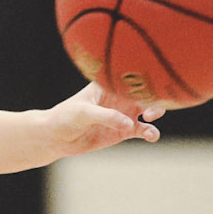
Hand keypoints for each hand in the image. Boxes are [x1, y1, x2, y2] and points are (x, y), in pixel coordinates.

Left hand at [47, 83, 161, 157]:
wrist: (56, 137)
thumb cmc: (66, 117)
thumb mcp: (83, 112)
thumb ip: (106, 116)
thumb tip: (130, 123)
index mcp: (109, 83)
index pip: (131, 76)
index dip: (146, 78)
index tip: (152, 85)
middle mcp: (120, 96)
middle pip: (146, 92)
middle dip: (154, 97)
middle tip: (147, 109)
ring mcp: (123, 113)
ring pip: (149, 111)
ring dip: (155, 113)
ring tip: (147, 120)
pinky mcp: (123, 131)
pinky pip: (142, 130)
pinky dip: (150, 132)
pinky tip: (151, 136)